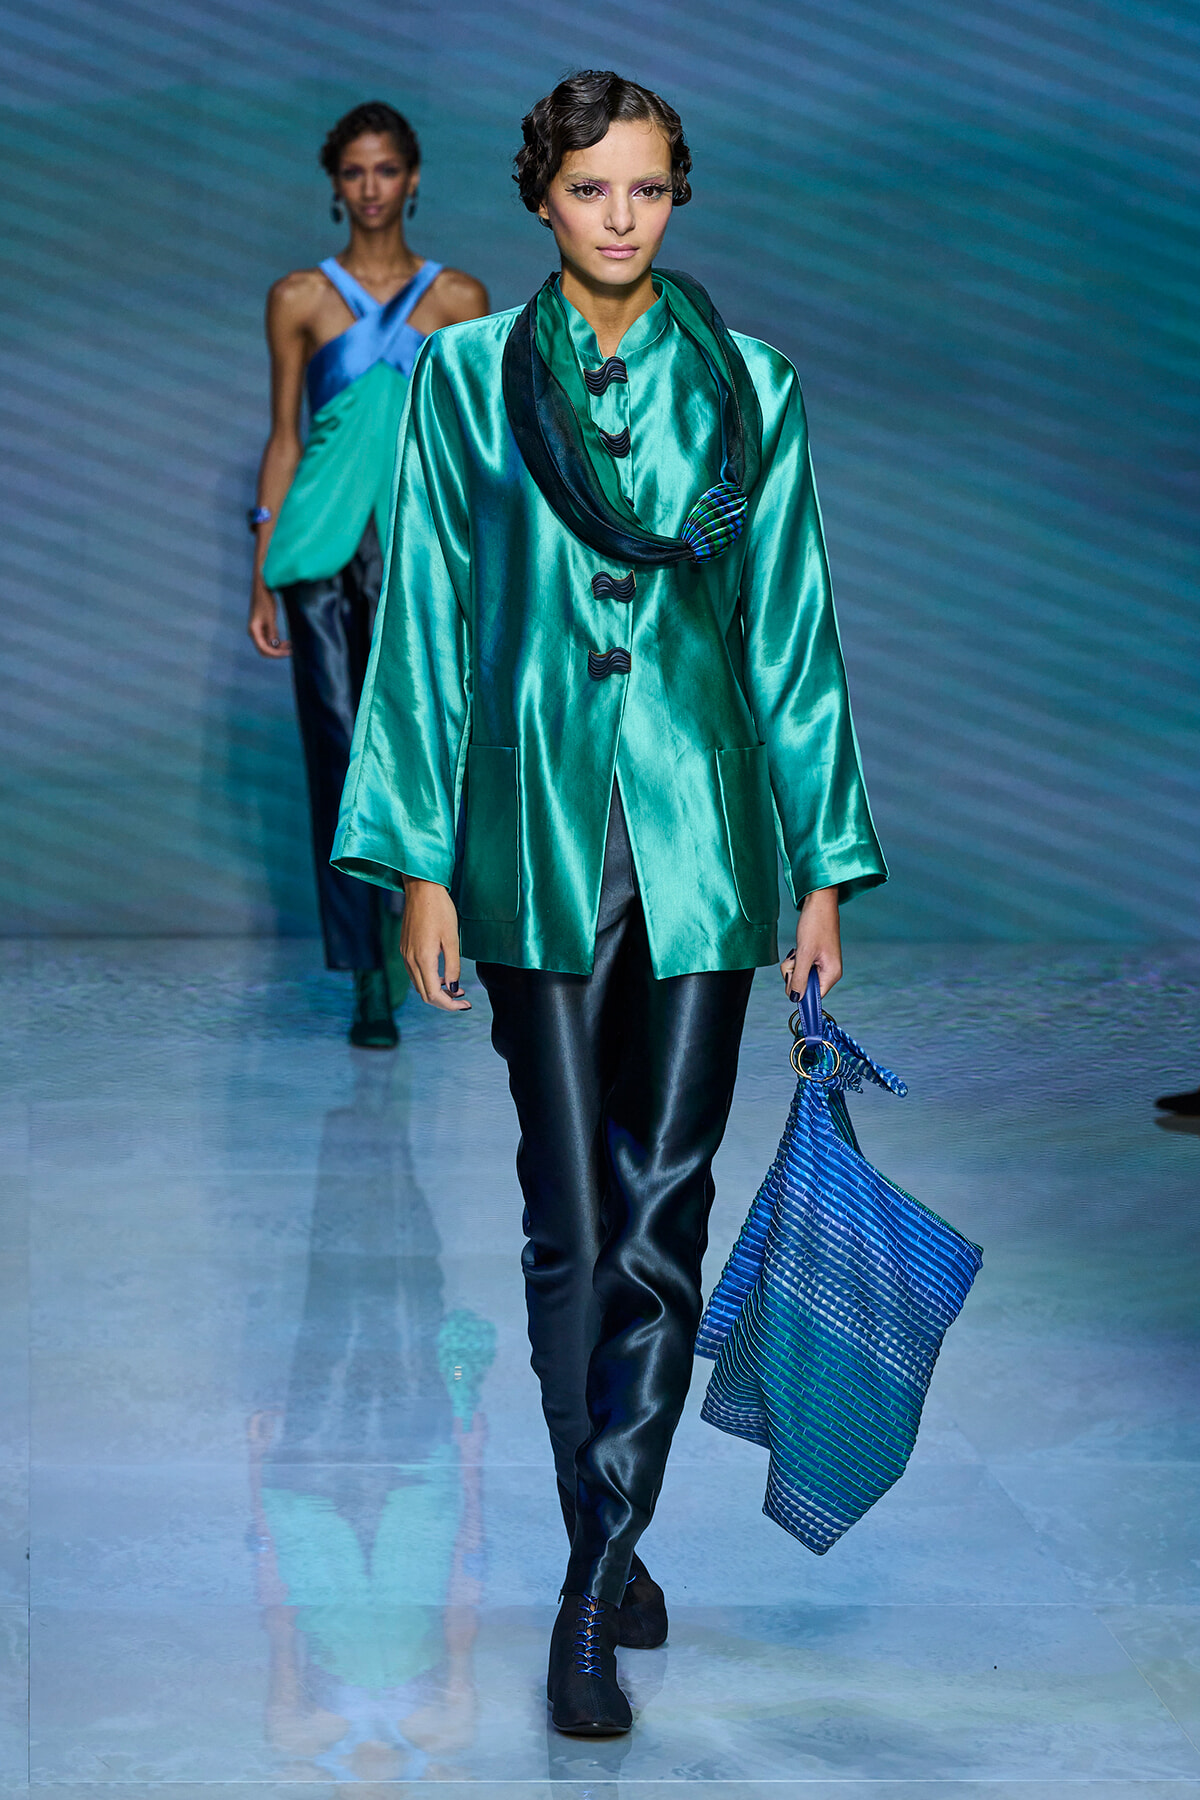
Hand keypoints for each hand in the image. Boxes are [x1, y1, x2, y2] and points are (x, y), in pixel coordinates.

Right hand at [248, 579, 290, 657]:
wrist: (262, 589)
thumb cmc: (265, 601)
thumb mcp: (270, 617)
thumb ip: (272, 631)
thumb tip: (274, 644)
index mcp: (253, 630)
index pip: (263, 649)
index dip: (275, 654)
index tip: (287, 653)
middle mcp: (254, 633)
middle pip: (265, 650)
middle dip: (277, 652)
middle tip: (291, 650)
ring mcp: (258, 631)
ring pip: (268, 645)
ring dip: (279, 648)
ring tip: (291, 645)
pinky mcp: (263, 628)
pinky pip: (270, 640)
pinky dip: (278, 642)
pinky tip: (287, 641)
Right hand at [401, 879, 471, 1010]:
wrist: (421, 889)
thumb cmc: (440, 910)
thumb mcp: (452, 939)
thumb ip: (453, 966)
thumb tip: (454, 989)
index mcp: (422, 959)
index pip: (434, 995)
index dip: (450, 1005)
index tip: (466, 1005)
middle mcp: (410, 960)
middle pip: (424, 994)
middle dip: (445, 1002)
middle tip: (464, 1001)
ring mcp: (405, 954)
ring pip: (419, 985)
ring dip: (437, 991)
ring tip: (456, 989)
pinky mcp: (404, 948)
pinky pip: (415, 973)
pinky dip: (429, 980)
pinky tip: (443, 975)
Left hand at [780, 884, 841, 1000]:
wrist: (818, 902)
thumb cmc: (816, 924)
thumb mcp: (804, 954)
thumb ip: (799, 978)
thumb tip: (795, 998)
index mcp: (831, 974)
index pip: (814, 997)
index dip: (800, 992)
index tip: (792, 981)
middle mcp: (828, 972)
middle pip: (804, 987)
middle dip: (793, 975)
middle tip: (795, 959)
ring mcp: (821, 965)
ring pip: (799, 976)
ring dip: (792, 966)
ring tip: (797, 951)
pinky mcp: (814, 958)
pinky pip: (799, 966)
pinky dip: (795, 959)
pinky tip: (797, 949)